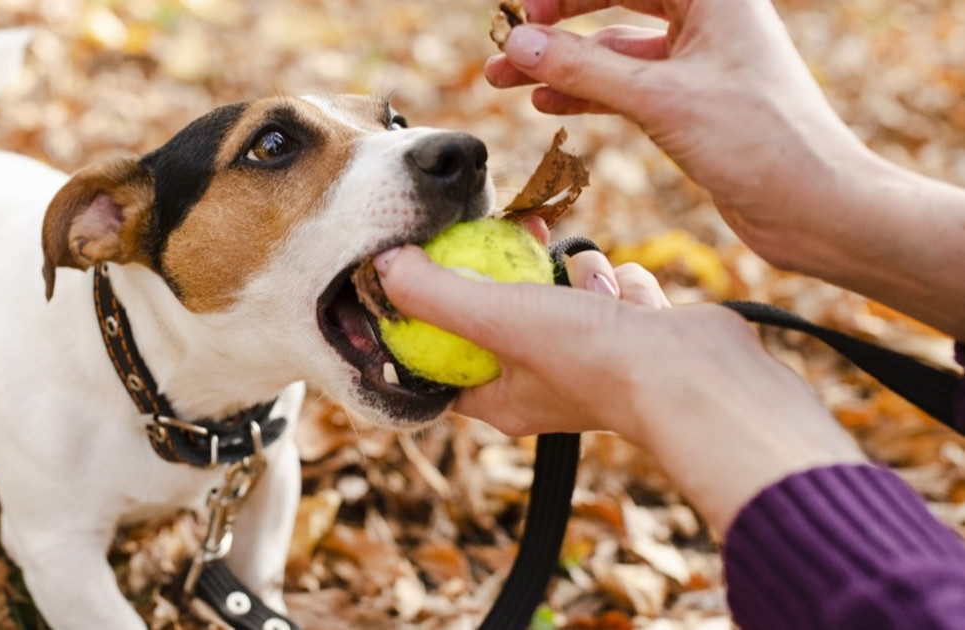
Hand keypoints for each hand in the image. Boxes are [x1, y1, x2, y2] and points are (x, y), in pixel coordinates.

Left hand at [374, 235, 866, 531]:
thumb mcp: (495, 319)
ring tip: (586, 280)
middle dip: (510, 271)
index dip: (432, 314)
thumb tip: (385, 266)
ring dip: (575, 275)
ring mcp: (595, 361)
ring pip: (563, 294)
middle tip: (509, 230)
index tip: (429, 267)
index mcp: (502, 397)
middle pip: (505, 313)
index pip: (446, 357)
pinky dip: (620, 283)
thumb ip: (435, 293)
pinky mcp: (636, 337)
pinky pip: (613, 291)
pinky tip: (631, 297)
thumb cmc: (593, 359)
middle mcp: (545, 384)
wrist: (698, 375)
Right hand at [485, 0, 867, 267]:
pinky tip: (547, 104)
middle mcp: (709, 18)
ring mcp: (699, 61)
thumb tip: (519, 43)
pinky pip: (626, 87)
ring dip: (563, 65)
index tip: (519, 14)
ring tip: (506, 79)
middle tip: (508, 43)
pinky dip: (587, 94)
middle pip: (615, 4)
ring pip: (615, 51)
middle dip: (556, 26)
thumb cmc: (760, 142)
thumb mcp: (660, 99)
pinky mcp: (692, 102)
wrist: (816, 207)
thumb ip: (583, 69)